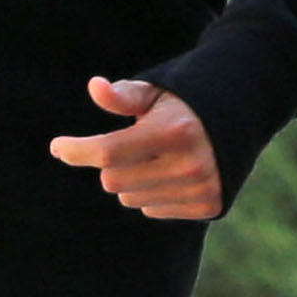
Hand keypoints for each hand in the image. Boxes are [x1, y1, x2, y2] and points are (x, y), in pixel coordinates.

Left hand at [48, 77, 221, 220]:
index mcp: (173, 132)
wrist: (239, 120)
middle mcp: (188, 164)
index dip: (76, 150)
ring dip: (129, 180)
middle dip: (109, 163)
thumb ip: (124, 95)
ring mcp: (200, 188)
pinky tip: (169, 174)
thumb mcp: (155, 93)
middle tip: (127, 145)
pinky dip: (150, 194)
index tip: (57, 147)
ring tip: (153, 157)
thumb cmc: (183, 104)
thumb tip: (94, 87)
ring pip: (129, 198)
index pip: (108, 152)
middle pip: (112, 180)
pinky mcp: (208, 205)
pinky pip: (151, 209)